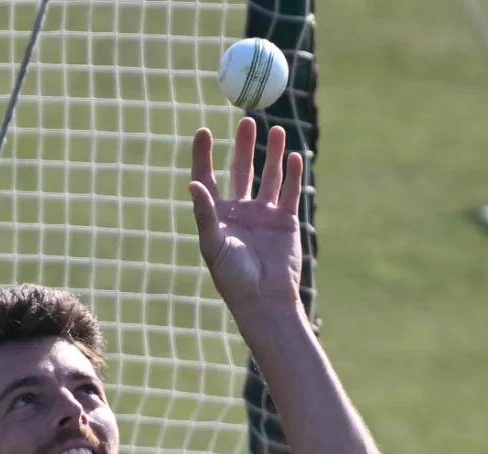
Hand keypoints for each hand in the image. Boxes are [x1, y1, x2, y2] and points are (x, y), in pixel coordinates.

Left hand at [188, 118, 303, 317]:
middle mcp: (239, 210)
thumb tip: (193, 182)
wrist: (264, 299)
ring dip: (273, 153)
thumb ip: (205, 213)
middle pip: (240, 169)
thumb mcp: (213, 244)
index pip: (207, 177)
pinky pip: (289, 191)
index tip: (204, 131)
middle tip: (246, 121)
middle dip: (243, 145)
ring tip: (277, 130)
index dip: (204, 154)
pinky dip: (293, 173)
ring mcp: (263, 213)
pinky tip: (295, 157)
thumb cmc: (233, 277)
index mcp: (216, 215)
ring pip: (268, 175)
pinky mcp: (285, 220)